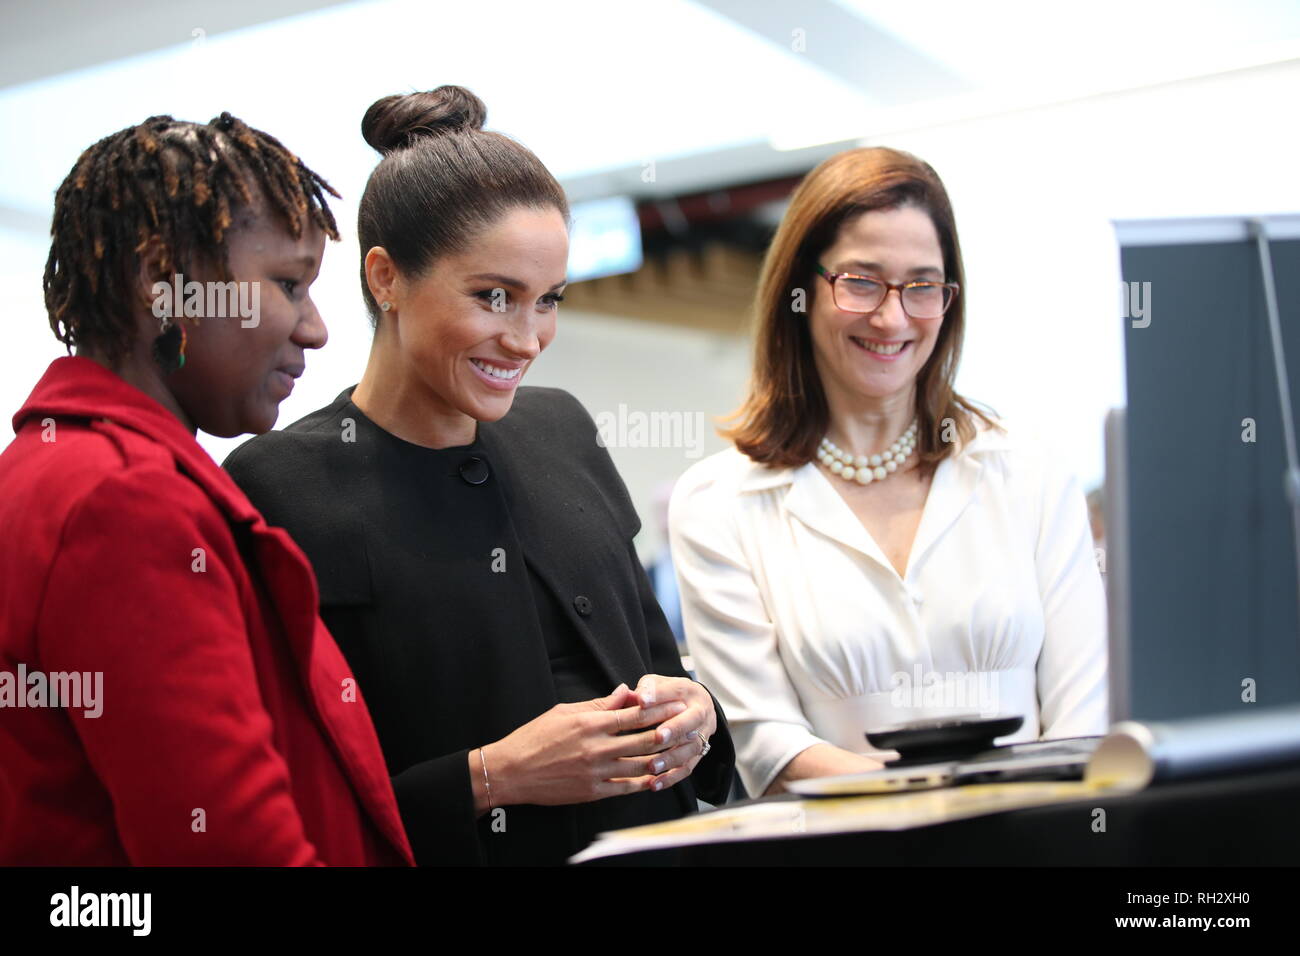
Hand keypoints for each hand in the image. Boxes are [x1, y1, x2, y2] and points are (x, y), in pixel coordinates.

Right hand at [475, 684, 687, 812]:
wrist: (511, 771)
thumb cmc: (535, 737)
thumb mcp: (564, 711)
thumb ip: (599, 703)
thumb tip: (625, 691)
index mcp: (591, 724)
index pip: (635, 715)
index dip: (659, 710)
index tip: (676, 705)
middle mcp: (597, 748)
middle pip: (644, 740)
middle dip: (668, 733)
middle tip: (687, 727)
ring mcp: (596, 772)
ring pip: (639, 766)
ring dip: (662, 759)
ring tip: (679, 753)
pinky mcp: (592, 792)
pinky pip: (626, 788)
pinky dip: (644, 783)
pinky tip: (656, 778)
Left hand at [630, 674, 717, 792]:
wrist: (690, 705)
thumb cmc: (665, 695)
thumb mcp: (654, 685)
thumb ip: (643, 690)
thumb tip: (633, 696)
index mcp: (688, 690)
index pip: (675, 690)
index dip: (659, 695)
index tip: (642, 701)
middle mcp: (701, 711)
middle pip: (692, 719)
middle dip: (675, 728)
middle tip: (658, 737)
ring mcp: (703, 733)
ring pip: (692, 747)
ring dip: (671, 758)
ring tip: (652, 766)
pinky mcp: (698, 754)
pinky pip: (688, 768)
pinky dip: (671, 777)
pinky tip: (654, 784)